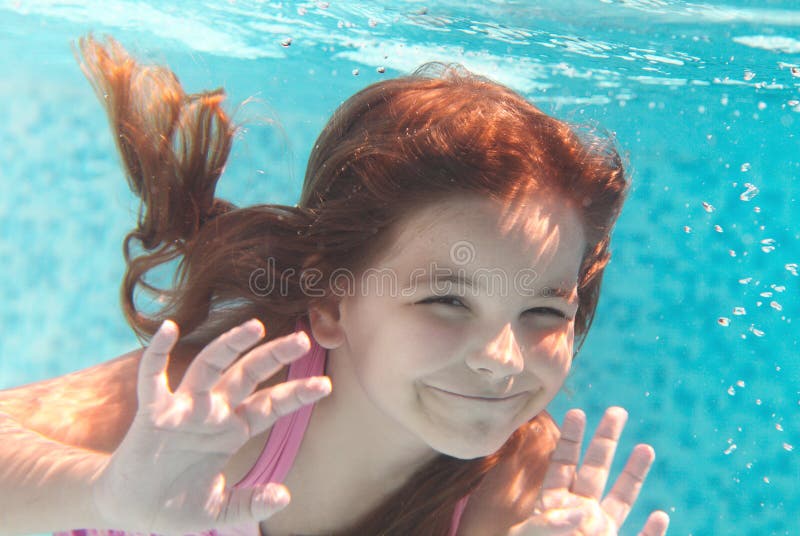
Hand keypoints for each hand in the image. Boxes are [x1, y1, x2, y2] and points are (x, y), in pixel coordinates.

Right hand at [92, 319, 330, 533]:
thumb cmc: (176, 506)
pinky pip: (153, 377)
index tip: (326, 385)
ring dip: (230, 345)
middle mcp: (212, 412)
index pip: (270, 405)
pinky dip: (158, 352)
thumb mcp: (220, 510)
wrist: (131, 510)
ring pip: (208, 366)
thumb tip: (285, 496)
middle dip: (274, 355)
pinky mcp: (152, 413)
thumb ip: (251, 503)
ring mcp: (182, 409)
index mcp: (232, 431)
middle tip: (303, 339)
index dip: (296, 394)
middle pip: (248, 374)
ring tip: (255, 326)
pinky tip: (169, 328)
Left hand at [510, 407, 669, 535]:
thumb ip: (557, 527)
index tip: (577, 412)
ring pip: (621, 501)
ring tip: (646, 447)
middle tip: (617, 411)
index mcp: (554, 505)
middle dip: (606, 441)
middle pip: (595, 470)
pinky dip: (651, 534)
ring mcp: (597, 535)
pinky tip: (661, 516)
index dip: (570, 439)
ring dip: (633, 476)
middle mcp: (579, 515)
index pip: (563, 465)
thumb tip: (584, 514)